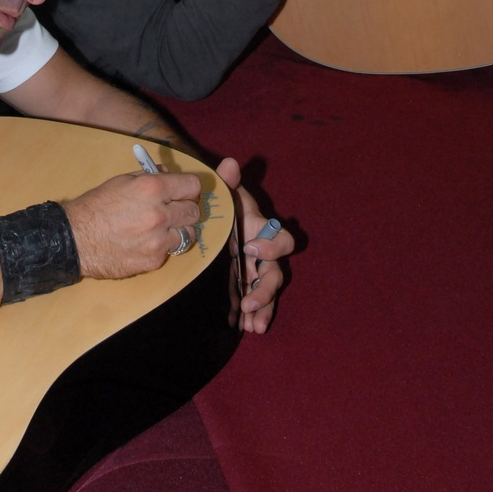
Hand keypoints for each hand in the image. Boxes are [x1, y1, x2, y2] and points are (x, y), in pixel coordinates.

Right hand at [65, 169, 202, 279]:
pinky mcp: (154, 261)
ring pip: (188, 234)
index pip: (193, 186)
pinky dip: (163, 247)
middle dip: (185, 208)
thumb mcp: (121, 181)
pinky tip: (146, 242)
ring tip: (162, 228)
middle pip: (194, 211)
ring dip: (178, 230)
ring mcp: (158, 240)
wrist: (74, 239)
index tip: (183, 191)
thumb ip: (150, 176)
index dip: (188, 188)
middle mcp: (160, 214)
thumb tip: (169, 174)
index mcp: (152, 188)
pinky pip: (171, 251)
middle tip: (172, 210)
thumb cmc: (96, 206)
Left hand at [215, 158, 292, 333]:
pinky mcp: (244, 282)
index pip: (282, 240)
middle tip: (249, 301)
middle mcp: (264, 252)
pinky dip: (253, 314)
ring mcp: (255, 269)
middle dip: (266, 290)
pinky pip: (254, 301)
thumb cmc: (221, 203)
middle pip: (275, 274)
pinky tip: (245, 327)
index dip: (272, 247)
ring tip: (252, 326)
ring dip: (263, 309)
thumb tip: (230, 164)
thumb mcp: (224, 191)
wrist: (209, 215)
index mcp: (263, 230)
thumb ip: (227, 180)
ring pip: (267, 292)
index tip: (249, 249)